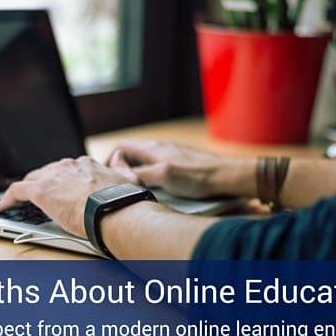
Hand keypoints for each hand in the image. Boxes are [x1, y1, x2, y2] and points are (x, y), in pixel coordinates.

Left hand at [0, 156, 136, 237]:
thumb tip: (120, 158)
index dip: (62, 179)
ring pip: (32, 179)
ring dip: (25, 189)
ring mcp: (53, 177)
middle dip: (43, 182)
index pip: (68, 169)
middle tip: (39, 195)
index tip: (60, 187)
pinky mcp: (40, 191)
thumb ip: (122, 167)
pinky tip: (3, 206)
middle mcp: (68, 166)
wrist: (113, 210)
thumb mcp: (129, 178)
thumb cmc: (122, 200)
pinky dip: (8, 198)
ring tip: (19, 200)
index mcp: (86, 164)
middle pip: (48, 172)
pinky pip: (17, 191)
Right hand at [107, 141, 251, 198]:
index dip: (110, 161)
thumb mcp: (165, 176)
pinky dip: (150, 175)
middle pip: (132, 154)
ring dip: (136, 172)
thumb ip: (140, 174)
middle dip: (121, 167)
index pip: (121, 148)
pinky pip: (158, 166)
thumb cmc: (200, 176)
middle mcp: (161, 148)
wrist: (228, 177)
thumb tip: (120, 176)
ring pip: (145, 160)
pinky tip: (156, 188)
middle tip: (117, 184)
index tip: (106, 176)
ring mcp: (172, 155)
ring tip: (134, 187)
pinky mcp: (182, 163)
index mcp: (154, 149)